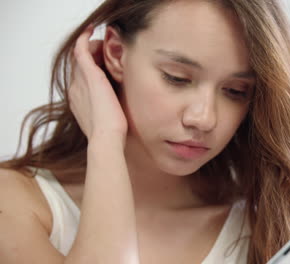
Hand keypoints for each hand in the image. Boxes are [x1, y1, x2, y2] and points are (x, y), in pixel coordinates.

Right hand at [69, 25, 127, 144]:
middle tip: (104, 50)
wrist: (107, 137)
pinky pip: (81, 49)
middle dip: (91, 55)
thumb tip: (119, 108)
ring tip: (103, 44)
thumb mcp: (109, 118)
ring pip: (81, 56)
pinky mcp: (89, 75)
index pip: (81, 77)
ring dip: (92, 47)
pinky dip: (85, 38)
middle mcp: (75, 89)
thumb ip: (110, 109)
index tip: (103, 64)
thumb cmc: (111, 133)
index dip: (91, 68)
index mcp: (79, 100)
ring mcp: (80, 81)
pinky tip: (92, 30)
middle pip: (79, 65)